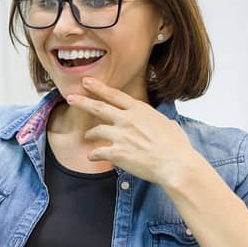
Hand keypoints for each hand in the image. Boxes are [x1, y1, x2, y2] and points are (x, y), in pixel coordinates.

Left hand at [66, 77, 201, 186]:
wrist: (175, 164)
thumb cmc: (177, 147)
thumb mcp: (168, 124)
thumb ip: (158, 120)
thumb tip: (161, 122)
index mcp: (140, 110)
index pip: (114, 95)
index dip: (98, 87)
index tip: (86, 81)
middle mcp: (127, 119)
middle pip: (98, 107)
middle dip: (82, 101)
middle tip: (70, 97)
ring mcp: (120, 136)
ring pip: (96, 131)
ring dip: (90, 134)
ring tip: (87, 136)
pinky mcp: (116, 153)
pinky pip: (97, 152)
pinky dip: (93, 155)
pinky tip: (92, 157)